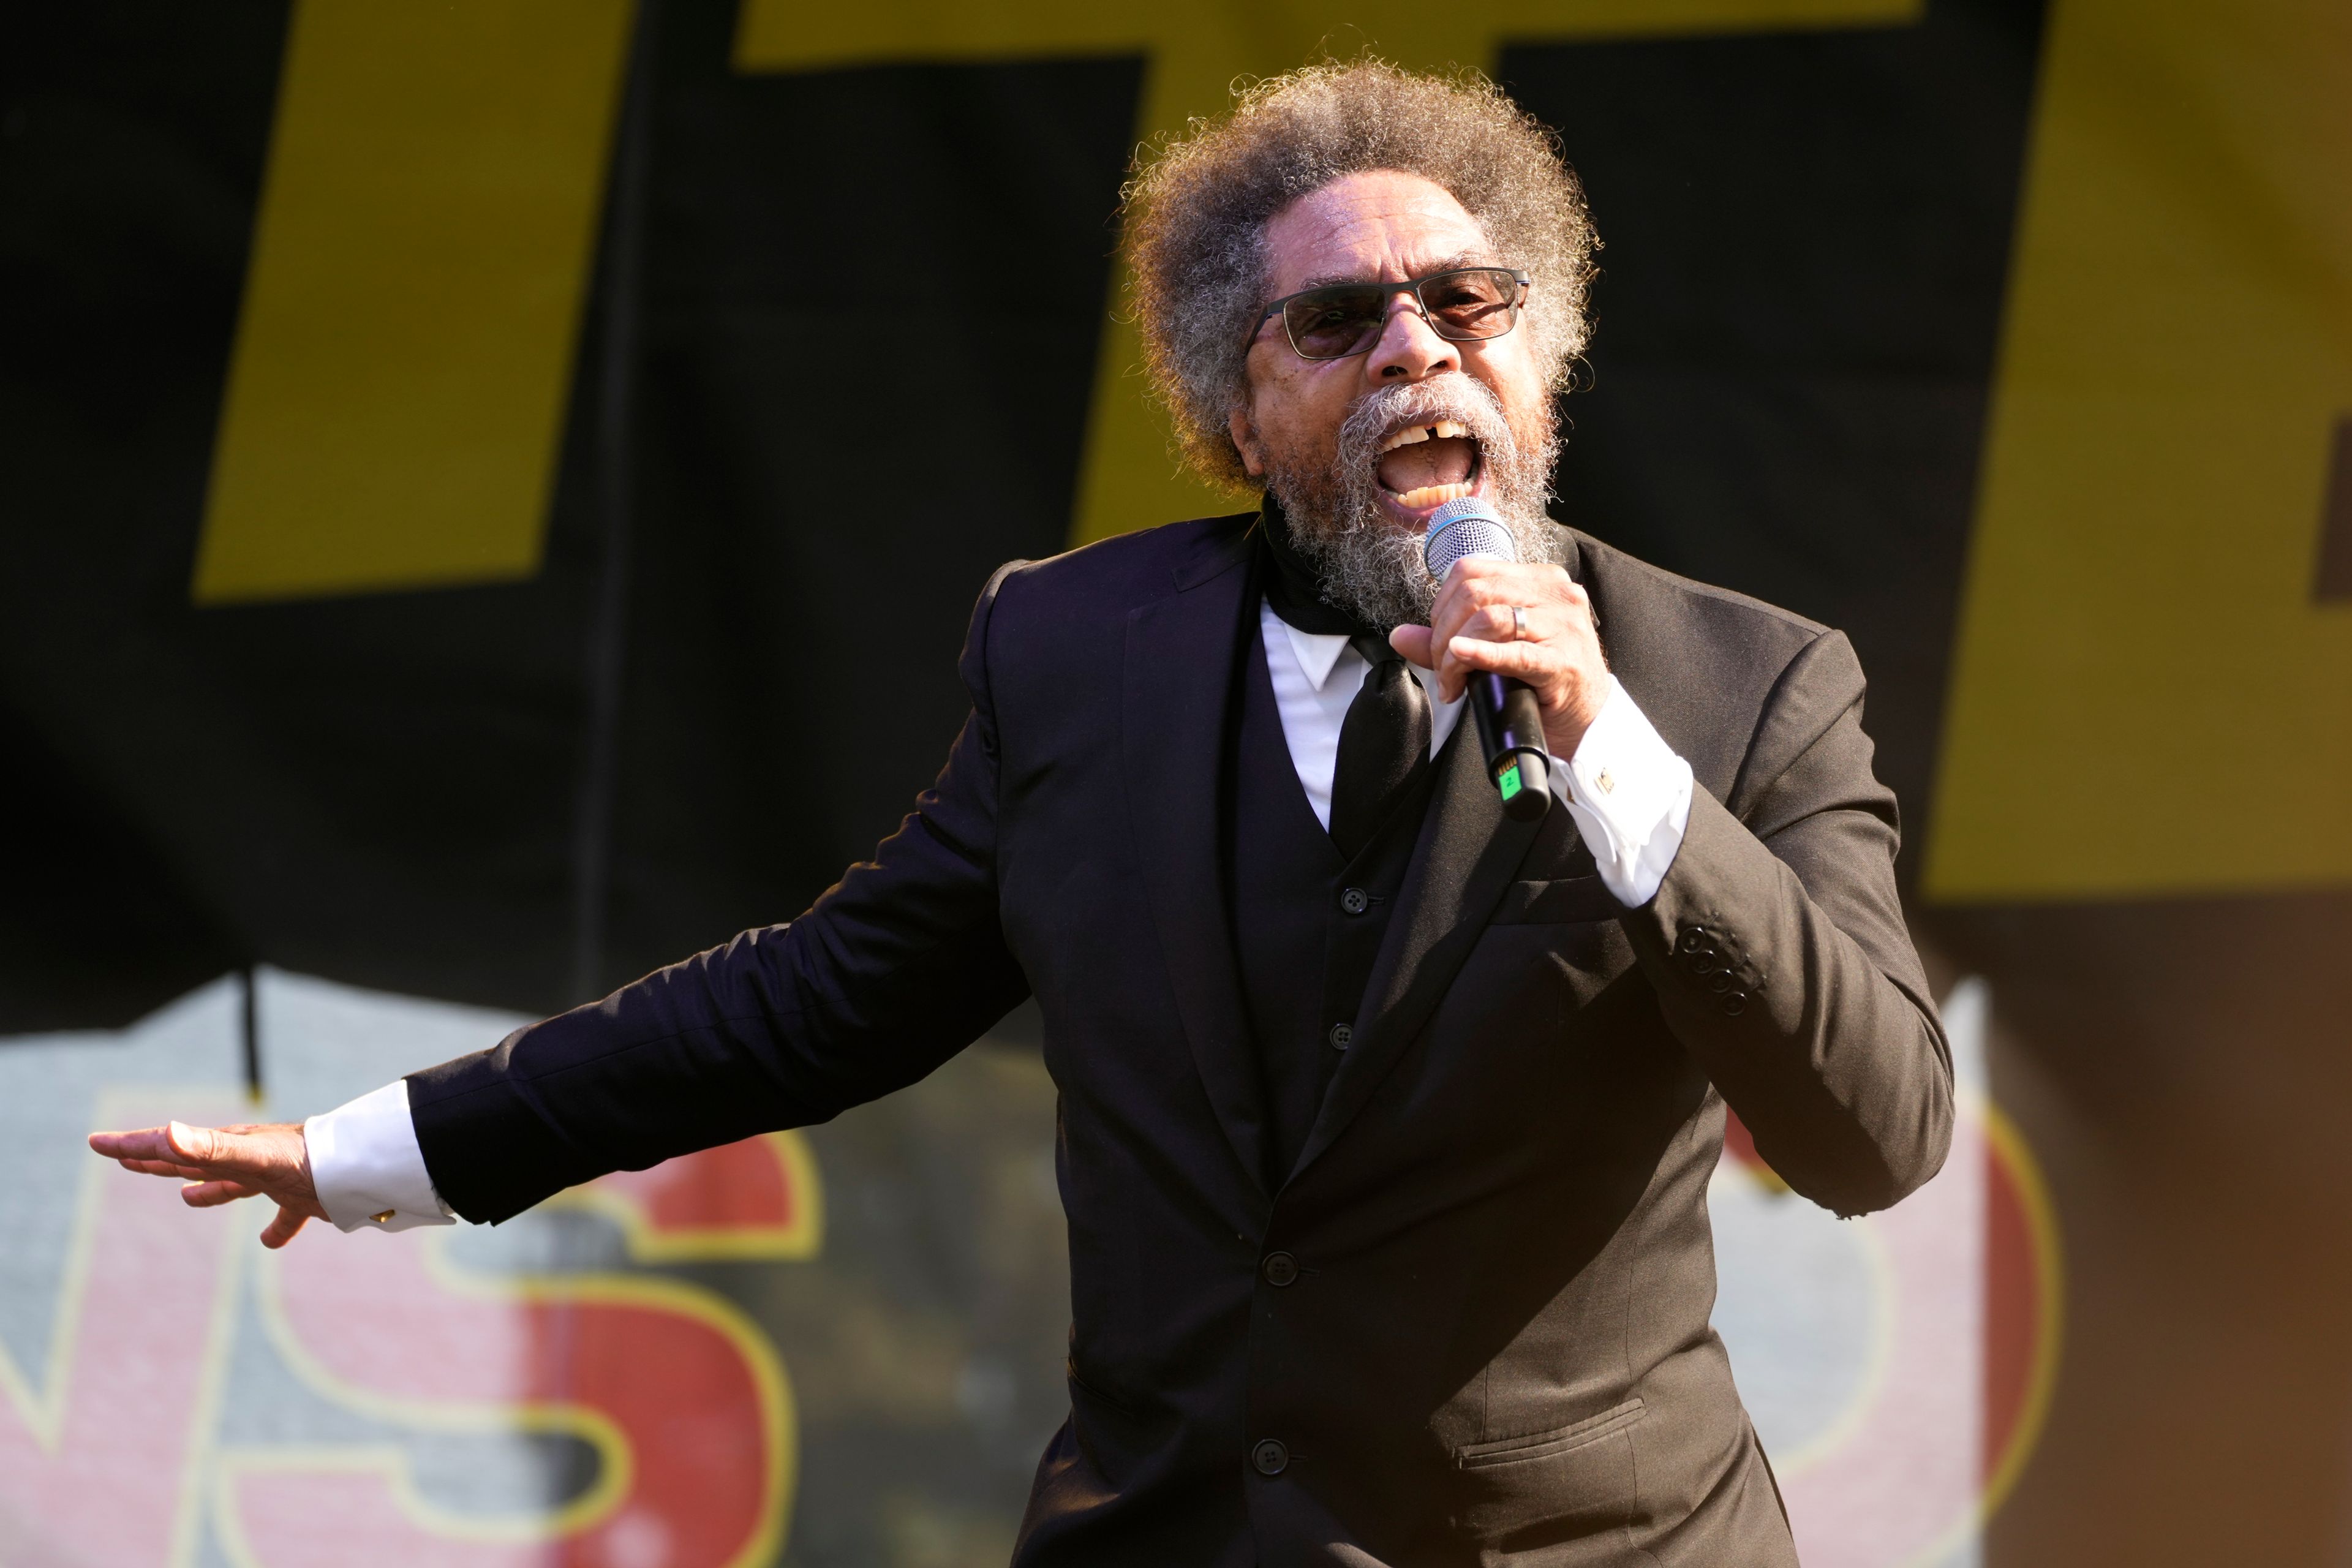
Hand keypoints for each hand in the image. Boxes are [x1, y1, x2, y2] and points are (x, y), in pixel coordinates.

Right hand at [88, 1120, 328, 1247]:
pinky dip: (276, 1229)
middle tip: (126, 1160)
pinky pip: (284, 1217)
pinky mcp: (303, 1200)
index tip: (97, 1143)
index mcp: (229, 1147)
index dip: (132, 1145)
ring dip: (207, 1190)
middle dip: (159, 1160)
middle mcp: (248, 1159)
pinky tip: (270, 1243)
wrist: (363, 1169)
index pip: (171, 1145)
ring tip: (186, 1197)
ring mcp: (276, 1178)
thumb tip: (164, 1133)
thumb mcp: (253, 1156)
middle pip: (194, 1161)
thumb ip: (209, 1149)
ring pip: (232, 1185)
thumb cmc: (308, 1159)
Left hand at [1389, 557, 1608, 756]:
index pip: (1471, 571)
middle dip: (1443, 632)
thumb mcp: (1496, 648)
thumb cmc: (1541, 680)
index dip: (1441, 605)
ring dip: (1456, 653)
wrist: (1587, 718)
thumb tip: (1399, 636)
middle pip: (1475, 592)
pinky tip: (1462, 657)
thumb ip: (1449, 639)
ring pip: (1490, 618)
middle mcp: (1553, 593)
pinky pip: (1516, 652)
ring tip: (1454, 683)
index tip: (1440, 641)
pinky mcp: (1563, 661)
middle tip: (1443, 669)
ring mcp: (1563, 625)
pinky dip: (1483, 653)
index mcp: (1537, 580)